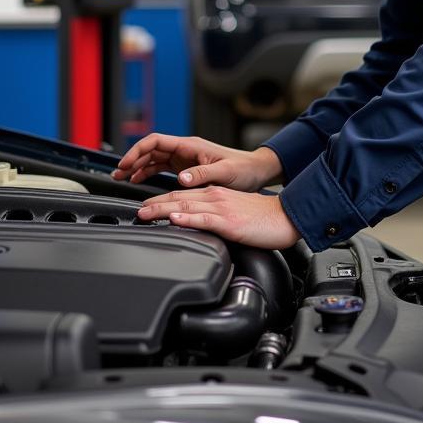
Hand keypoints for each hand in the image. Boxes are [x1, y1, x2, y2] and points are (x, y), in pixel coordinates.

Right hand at [111, 133, 282, 191]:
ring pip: (154, 158)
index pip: (156, 141)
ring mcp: (184, 158)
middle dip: (132, 160)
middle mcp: (185, 149)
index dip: (137, 151)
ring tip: (122, 178)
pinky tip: (139, 181)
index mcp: (190, 146)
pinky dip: (148, 173)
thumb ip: (202, 174)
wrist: (255, 171)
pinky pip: (162, 167)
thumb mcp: (224, 172)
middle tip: (117, 174)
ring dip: (137, 167)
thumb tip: (181, 178)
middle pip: (150, 149)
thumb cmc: (242, 169)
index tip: (125, 165)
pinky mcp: (187, 167)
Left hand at [138, 187, 299, 248]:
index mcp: (216, 195)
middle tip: (137, 211)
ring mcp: (221, 209)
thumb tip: (196, 226)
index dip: (161, 201)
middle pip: (178, 198)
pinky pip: (204, 218)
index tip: (146, 208)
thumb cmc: (263, 219)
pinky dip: (187, 218)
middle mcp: (215, 198)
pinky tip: (175, 219)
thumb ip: (215, 217)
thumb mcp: (234, 213)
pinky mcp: (229, 222)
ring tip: (145, 213)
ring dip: (163, 209)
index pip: (183, 196)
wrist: (285, 217)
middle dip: (155, 204)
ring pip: (186, 206)